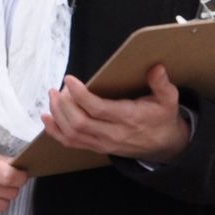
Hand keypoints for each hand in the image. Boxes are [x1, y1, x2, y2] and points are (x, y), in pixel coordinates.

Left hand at [41, 64, 190, 163]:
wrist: (164, 145)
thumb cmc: (162, 118)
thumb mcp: (168, 100)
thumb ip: (162, 84)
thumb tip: (156, 67)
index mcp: (129, 118)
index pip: (98, 109)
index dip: (80, 94)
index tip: (69, 79)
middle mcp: (113, 134)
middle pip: (79, 123)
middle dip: (64, 104)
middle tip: (59, 88)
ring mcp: (103, 143)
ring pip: (72, 134)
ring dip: (57, 114)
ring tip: (53, 96)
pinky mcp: (96, 147)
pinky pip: (71, 143)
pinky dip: (55, 131)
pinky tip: (47, 118)